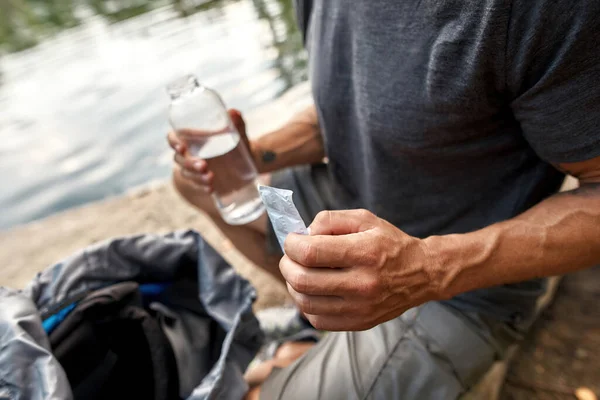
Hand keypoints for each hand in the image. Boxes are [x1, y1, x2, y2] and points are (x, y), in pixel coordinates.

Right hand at [167, 109, 254, 193]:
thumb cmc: (237, 142)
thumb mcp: (238, 134)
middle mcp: (189, 153)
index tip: (182, 147)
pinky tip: (210, 189)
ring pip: (187, 173)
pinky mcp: (201, 181)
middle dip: (189, 163)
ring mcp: (193, 168)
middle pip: (179, 159)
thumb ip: (236, 123)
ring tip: (210, 178)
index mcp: (192, 138)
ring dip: (196, 177)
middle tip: (203, 165)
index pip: (174, 137)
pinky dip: (202, 187)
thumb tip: (234, 112)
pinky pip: (196, 185)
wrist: (247, 161)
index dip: (174, 142)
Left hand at [280, 209, 441, 330]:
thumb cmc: (389, 243)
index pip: (311, 252)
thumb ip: (331, 220)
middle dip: (287, 265)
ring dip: (292, 285)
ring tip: (298, 273)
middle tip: (290, 257)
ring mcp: (361, 307)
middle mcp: (363, 283)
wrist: (422, 274)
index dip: (292, 245)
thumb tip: (303, 234)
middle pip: (303, 280)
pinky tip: (312, 291)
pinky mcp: (359, 323)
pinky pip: (317, 320)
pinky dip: (306, 305)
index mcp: (364, 253)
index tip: (292, 240)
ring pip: (305, 302)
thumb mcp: (365, 219)